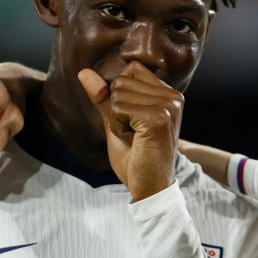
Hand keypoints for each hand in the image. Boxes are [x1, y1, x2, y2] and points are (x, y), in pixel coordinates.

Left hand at [78, 62, 182, 200]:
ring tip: (135, 137)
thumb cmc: (136, 157)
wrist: (150, 187)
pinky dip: (118, 127)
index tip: (134, 121)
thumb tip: (83, 72)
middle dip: (117, 108)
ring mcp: (168, 106)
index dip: (120, 94)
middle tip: (134, 133)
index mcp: (169, 94)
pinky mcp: (158, 117)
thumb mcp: (116, 122)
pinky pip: (118, 108)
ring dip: (117, 119)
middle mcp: (173, 96)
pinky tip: (134, 141)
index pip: (131, 69)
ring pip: (117, 94)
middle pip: (122, 80)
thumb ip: (103, 97)